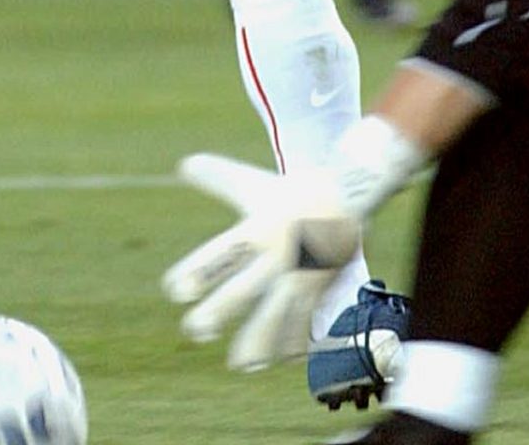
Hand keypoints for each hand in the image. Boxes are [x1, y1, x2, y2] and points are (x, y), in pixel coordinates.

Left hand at [162, 154, 361, 371]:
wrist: (350, 193)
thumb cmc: (292, 191)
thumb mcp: (253, 184)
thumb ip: (218, 178)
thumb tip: (183, 164)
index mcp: (258, 229)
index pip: (224, 253)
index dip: (201, 271)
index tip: (177, 290)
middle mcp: (277, 255)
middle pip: (247, 287)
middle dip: (222, 310)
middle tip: (196, 330)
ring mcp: (300, 275)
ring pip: (278, 314)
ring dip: (259, 341)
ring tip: (240, 365)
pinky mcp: (319, 289)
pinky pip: (307, 321)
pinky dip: (295, 343)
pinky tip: (282, 361)